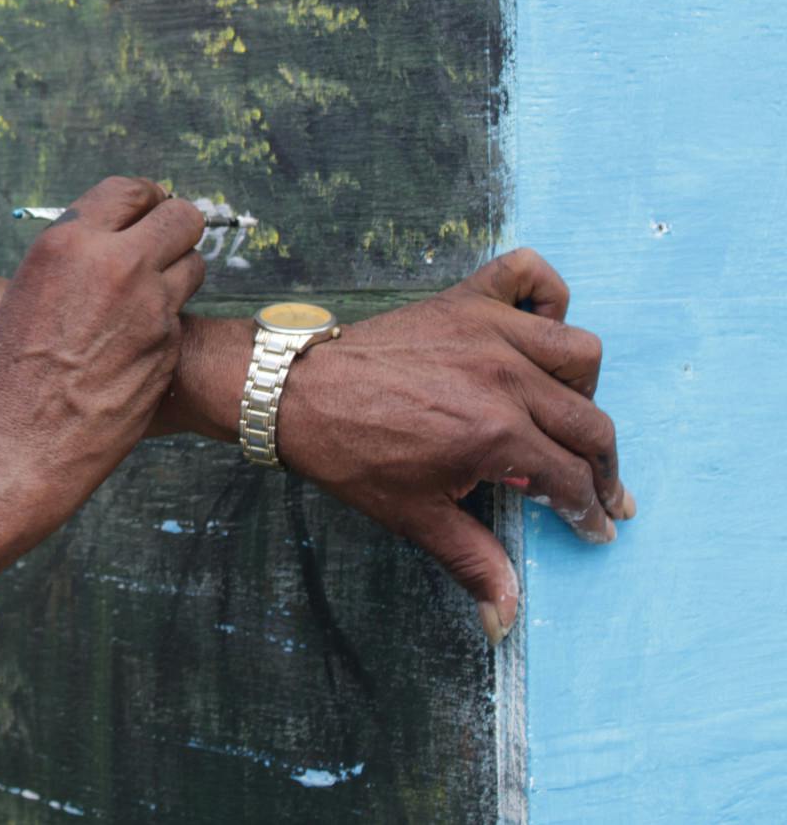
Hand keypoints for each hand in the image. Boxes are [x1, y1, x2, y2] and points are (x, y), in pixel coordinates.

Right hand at [0, 178, 208, 510]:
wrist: (18, 444)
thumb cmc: (10, 374)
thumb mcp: (30, 290)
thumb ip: (74, 258)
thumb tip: (111, 241)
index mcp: (68, 241)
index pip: (131, 189)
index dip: (146, 200)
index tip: (147, 212)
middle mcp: (115, 264)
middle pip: (181, 217)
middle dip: (176, 230)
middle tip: (163, 248)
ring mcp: (150, 306)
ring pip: (194, 265)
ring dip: (178, 275)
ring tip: (146, 301)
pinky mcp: (170, 347)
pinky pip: (182, 316)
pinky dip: (167, 324)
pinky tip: (136, 346)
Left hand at [275, 248, 630, 642]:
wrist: (294, 393)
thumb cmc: (349, 453)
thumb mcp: (413, 515)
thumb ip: (472, 562)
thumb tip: (505, 621)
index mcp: (496, 433)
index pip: (571, 479)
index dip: (589, 512)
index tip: (597, 526)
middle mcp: (503, 376)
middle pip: (589, 423)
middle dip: (601, 466)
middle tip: (598, 490)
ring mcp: (486, 331)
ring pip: (578, 351)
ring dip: (581, 387)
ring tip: (562, 417)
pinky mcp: (464, 300)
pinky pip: (528, 275)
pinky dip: (545, 294)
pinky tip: (537, 327)